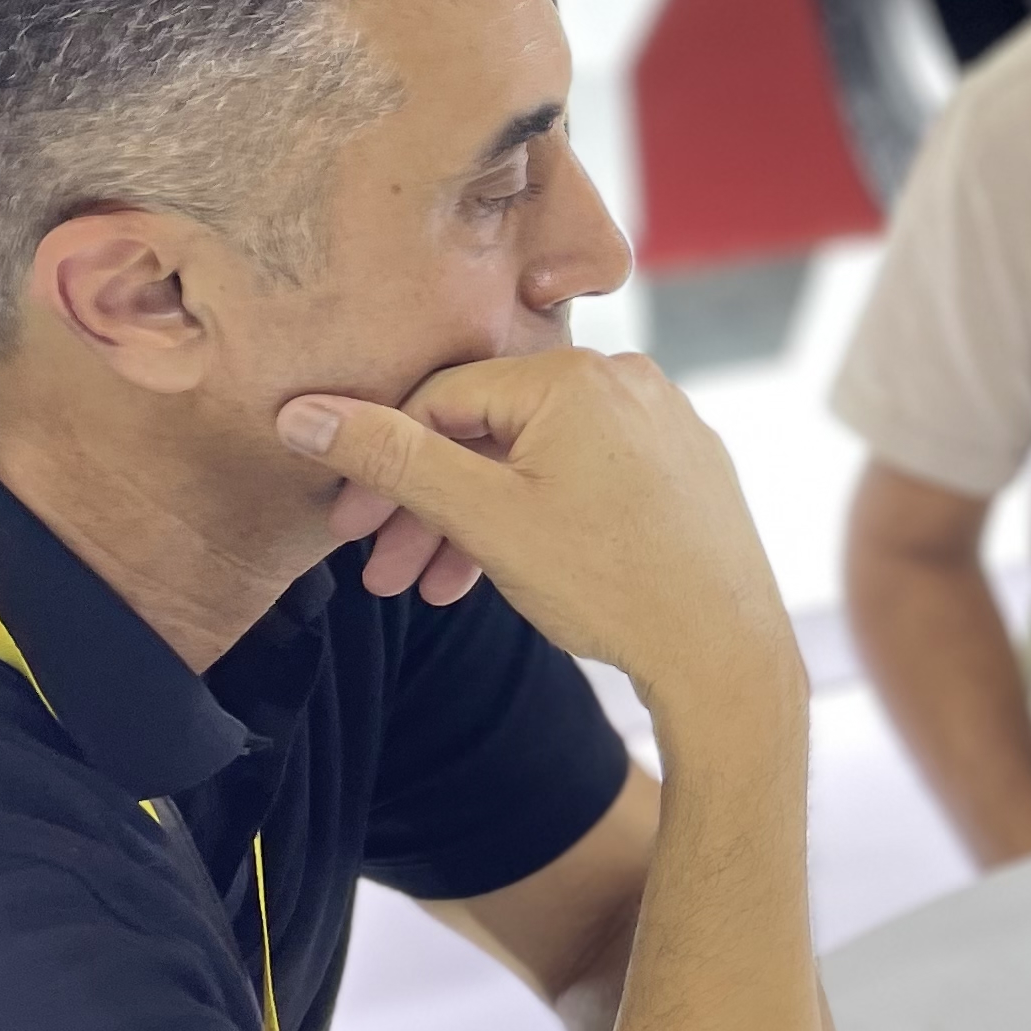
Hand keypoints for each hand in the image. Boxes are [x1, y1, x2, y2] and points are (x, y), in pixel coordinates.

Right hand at [278, 350, 796, 708]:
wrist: (727, 655)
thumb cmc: (611, 585)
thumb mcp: (484, 518)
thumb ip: (392, 460)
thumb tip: (303, 412)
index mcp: (574, 374)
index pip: (441, 399)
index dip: (381, 463)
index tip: (347, 528)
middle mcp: (625, 381)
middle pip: (489, 431)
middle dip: (426, 504)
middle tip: (380, 572)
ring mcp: (661, 423)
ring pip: (536, 460)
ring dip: (476, 522)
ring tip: (431, 590)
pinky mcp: (682, 466)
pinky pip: (585, 476)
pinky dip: (536, 519)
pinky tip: (502, 571)